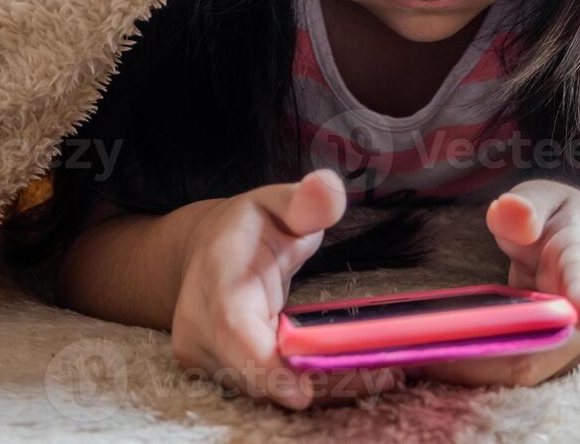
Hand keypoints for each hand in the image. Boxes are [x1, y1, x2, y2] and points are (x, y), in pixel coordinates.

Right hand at [169, 168, 405, 409]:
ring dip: (314, 389)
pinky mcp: (215, 374)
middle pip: (250, 371)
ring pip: (257, 389)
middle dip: (311, 382)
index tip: (302, 390)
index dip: (263, 365)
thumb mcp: (279, 203)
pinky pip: (260, 391)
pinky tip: (344, 378)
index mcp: (217, 275)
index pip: (232, 328)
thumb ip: (307, 201)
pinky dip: (302, 389)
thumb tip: (328, 188)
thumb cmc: (249, 227)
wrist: (202, 253)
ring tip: (376, 376)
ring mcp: (201, 354)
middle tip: (380, 378)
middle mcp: (198, 323)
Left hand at [403, 179, 579, 386]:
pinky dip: (481, 369)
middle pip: (547, 346)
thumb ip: (527, 204)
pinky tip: (441, 360)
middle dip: (487, 353)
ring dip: (475, 367)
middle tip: (425, 349)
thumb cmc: (563, 222)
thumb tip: (508, 212)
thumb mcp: (545, 198)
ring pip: (530, 370)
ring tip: (420, 356)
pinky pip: (521, 373)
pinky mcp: (567, 367)